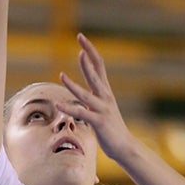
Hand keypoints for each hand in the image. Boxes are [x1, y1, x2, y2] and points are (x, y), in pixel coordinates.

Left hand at [57, 33, 133, 164]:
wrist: (125, 146)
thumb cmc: (111, 129)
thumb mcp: (101, 109)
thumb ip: (92, 100)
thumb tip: (82, 96)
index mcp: (105, 91)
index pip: (98, 65)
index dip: (90, 51)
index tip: (81, 38)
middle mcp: (105, 96)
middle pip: (95, 71)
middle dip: (86, 54)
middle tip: (79, 37)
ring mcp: (102, 109)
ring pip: (85, 93)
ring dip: (72, 85)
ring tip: (60, 75)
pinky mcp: (98, 122)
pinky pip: (81, 114)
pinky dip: (69, 109)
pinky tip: (58, 105)